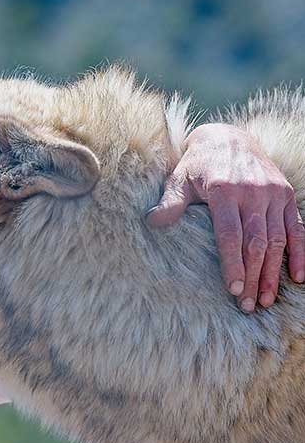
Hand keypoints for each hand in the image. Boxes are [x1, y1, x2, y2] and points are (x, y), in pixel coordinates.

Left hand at [147, 123, 304, 311]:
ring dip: (273, 272)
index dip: (232, 263)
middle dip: (252, 277)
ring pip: (278, 240)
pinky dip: (299, 253)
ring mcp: (272, 194)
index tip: (232, 289)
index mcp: (224, 191)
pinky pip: (297, 228)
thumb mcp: (178, 179)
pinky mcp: (285, 196)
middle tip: (247, 305)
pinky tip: (297, 277)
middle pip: (256, 243)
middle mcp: (253, 192)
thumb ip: (169, 202)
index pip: (230, 234)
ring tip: (266, 300)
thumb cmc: (197, 165)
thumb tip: (152, 222)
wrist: (227, 137)